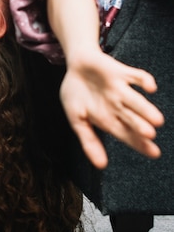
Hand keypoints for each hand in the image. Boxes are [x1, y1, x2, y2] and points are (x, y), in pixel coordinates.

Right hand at [60, 49, 162, 168]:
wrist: (75, 65)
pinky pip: (136, 76)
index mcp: (109, 120)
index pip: (127, 135)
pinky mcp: (121, 72)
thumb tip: (100, 166)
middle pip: (133, 119)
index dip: (140, 144)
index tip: (154, 153)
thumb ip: (88, 140)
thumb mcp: (76, 118)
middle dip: (141, 126)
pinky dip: (143, 80)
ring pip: (136, 100)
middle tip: (150, 134)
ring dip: (145, 108)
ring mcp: (120, 89)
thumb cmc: (76, 92)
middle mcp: (118, 106)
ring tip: (156, 119)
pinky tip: (150, 87)